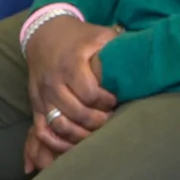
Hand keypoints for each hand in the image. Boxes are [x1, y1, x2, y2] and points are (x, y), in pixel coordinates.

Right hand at [24, 16, 118, 170]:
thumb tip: (144, 56)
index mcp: (70, 63)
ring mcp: (42, 95)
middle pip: (76, 112)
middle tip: (109, 121)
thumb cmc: (79, 36)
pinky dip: (56, 143)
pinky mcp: (35, 104)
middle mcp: (53, 81)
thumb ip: (119, 44)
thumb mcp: (100, 33)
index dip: (106, 102)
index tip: (115, 101)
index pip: (89, 93)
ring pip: (59, 125)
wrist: (44, 33)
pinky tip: (73, 146)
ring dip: (79, 135)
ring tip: (96, 134)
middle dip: (96, 121)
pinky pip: (41, 131)